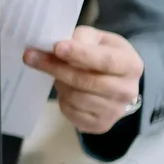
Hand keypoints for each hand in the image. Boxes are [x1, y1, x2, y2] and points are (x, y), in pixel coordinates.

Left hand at [25, 25, 143, 133]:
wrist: (116, 83)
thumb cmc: (105, 55)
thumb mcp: (99, 39)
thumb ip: (82, 38)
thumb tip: (61, 47)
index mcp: (131, 65)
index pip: (105, 61)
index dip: (80, 54)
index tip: (57, 47)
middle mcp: (127, 91)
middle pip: (86, 81)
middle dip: (57, 68)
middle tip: (32, 57)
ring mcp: (115, 111)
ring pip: (76, 98)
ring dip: (59, 83)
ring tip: (57, 74)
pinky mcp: (100, 125)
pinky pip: (71, 112)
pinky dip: (62, 99)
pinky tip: (65, 89)